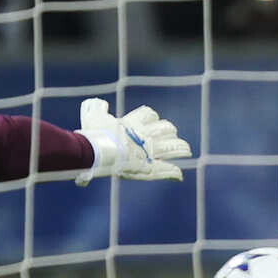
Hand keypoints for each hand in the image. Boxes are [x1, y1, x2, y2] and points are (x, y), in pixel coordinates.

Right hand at [74, 98, 190, 184]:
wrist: (98, 152)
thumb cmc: (94, 134)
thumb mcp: (92, 116)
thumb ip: (95, 107)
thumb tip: (99, 102)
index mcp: (133, 123)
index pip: (148, 114)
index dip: (150, 117)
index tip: (150, 120)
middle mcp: (145, 136)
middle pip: (166, 128)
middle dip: (169, 131)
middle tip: (170, 135)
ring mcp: (150, 152)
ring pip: (173, 146)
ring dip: (180, 148)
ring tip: (185, 149)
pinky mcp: (150, 168)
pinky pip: (167, 170)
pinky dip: (173, 173)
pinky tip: (178, 175)